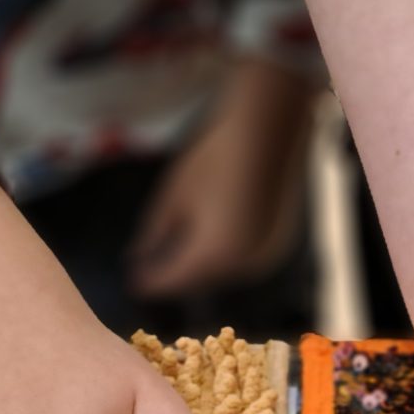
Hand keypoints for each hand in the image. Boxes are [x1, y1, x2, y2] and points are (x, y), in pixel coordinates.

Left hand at [131, 57, 316, 298]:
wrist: (268, 131)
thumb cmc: (217, 157)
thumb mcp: (175, 194)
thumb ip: (154, 232)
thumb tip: (138, 257)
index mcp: (214, 255)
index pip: (173, 281)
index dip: (150, 282)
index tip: (134, 281)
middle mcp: (243, 265)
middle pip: (201, 280)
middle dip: (179, 274)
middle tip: (155, 266)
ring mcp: (265, 256)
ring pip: (225, 272)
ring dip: (203, 266)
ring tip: (182, 250)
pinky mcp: (279, 244)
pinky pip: (246, 259)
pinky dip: (227, 254)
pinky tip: (215, 237)